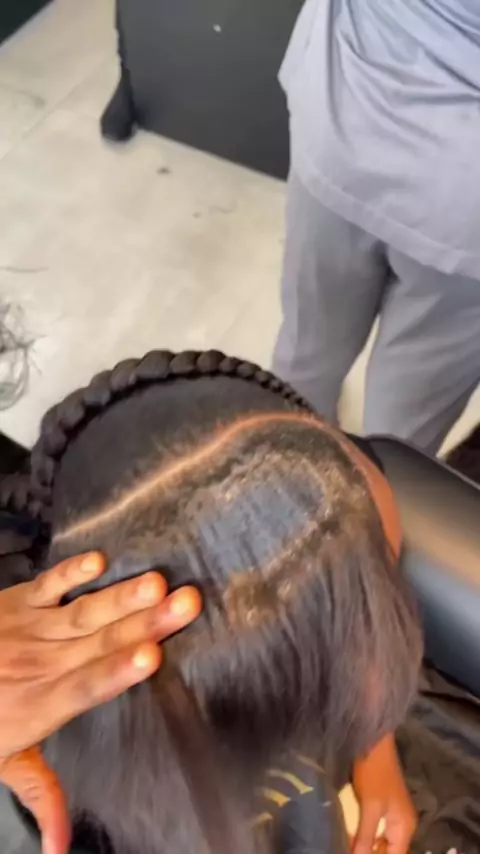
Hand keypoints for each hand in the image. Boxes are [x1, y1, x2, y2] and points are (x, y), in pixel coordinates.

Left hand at [0, 552, 200, 853]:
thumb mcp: (8, 762)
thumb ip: (42, 795)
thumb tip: (61, 847)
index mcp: (41, 704)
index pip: (85, 687)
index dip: (117, 671)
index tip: (151, 657)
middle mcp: (40, 663)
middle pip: (100, 643)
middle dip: (146, 622)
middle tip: (184, 604)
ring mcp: (31, 628)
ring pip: (85, 612)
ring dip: (124, 596)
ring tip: (158, 583)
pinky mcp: (21, 601)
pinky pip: (49, 583)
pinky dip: (71, 571)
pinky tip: (99, 561)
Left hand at [352, 734, 415, 853]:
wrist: (374, 741)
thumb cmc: (374, 773)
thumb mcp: (370, 807)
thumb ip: (366, 837)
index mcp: (405, 827)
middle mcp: (403, 824)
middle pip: (389, 851)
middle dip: (371, 853)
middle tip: (348, 851)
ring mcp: (394, 814)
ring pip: (382, 841)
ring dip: (367, 846)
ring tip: (348, 847)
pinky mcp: (383, 805)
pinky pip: (376, 829)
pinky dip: (365, 835)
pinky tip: (352, 837)